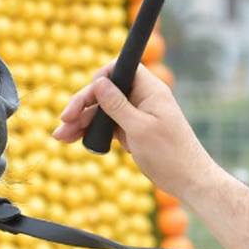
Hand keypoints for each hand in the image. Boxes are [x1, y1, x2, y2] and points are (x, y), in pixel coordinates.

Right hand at [51, 64, 217, 198]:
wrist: (188, 180)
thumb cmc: (170, 154)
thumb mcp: (140, 129)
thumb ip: (117, 105)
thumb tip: (99, 83)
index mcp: (150, 90)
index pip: (121, 68)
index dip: (102, 76)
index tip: (89, 94)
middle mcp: (141, 98)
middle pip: (105, 91)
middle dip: (82, 104)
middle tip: (64, 120)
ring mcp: (135, 114)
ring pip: (101, 110)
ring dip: (80, 121)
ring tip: (60, 136)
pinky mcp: (130, 130)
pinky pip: (106, 125)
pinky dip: (90, 131)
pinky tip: (74, 139)